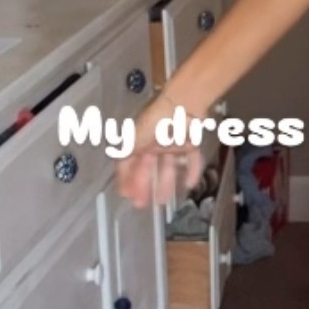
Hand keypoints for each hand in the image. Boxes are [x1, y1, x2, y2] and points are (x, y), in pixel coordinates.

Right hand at [116, 86, 205, 208]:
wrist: (183, 104)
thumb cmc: (156, 117)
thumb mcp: (133, 139)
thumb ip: (124, 156)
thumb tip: (117, 171)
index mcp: (138, 140)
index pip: (129, 163)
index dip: (127, 179)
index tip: (126, 194)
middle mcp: (154, 142)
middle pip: (148, 168)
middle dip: (144, 186)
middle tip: (142, 203)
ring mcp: (172, 143)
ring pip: (168, 167)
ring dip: (165, 184)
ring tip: (162, 199)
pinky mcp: (190, 142)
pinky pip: (191, 159)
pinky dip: (191, 171)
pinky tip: (190, 184)